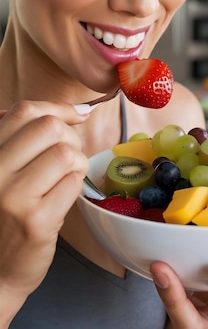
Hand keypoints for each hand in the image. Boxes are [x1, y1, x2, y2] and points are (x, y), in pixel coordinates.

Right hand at [0, 101, 89, 304]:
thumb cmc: (4, 218)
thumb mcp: (3, 172)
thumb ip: (21, 141)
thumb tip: (73, 111)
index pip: (23, 112)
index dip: (58, 107)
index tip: (79, 114)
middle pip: (49, 128)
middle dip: (71, 137)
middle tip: (70, 157)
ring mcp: (13, 196)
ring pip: (65, 154)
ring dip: (77, 164)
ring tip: (67, 180)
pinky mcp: (36, 221)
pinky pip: (73, 183)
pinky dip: (76, 186)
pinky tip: (64, 198)